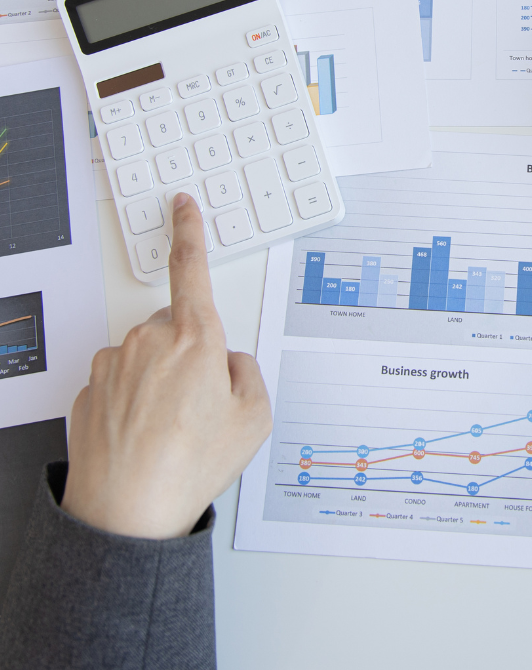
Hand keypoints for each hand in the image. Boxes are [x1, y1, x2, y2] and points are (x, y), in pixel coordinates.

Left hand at [61, 194, 271, 538]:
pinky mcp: (89, 390)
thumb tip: (229, 362)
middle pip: (176, 325)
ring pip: (146, 354)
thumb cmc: (190, 465)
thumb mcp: (256, 417)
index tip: (182, 205)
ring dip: (160, 378)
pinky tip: (144, 434)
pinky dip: (133, 399)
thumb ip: (249, 372)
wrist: (126, 513)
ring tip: (172, 429)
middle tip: (202, 402)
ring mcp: (113, 365)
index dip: (189, 230)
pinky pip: (120, 381)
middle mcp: (148, 341)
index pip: (191, 268)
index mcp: (195, 337)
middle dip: (190, 350)